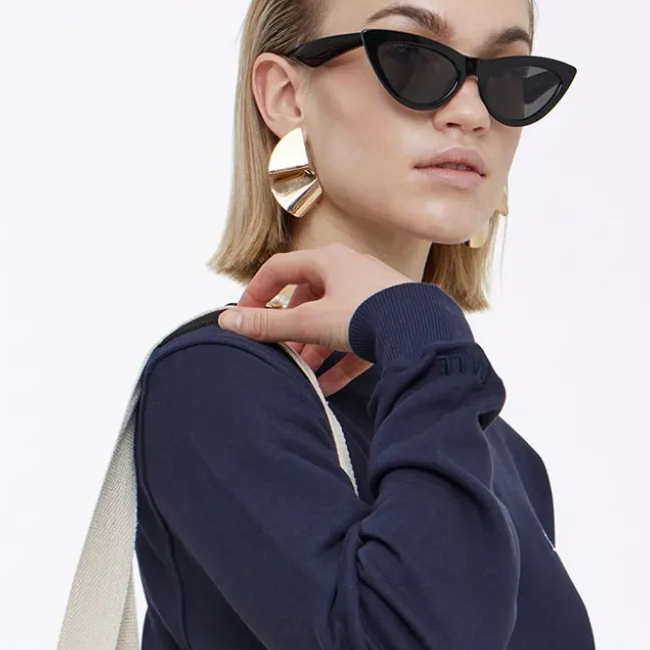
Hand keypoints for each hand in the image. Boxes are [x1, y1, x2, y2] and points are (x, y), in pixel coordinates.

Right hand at [218, 243, 410, 395]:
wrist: (422, 330)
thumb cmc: (367, 314)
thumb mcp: (309, 322)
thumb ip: (268, 325)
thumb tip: (228, 322)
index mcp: (329, 261)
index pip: (280, 269)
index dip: (257, 292)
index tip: (244, 317)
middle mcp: (351, 272)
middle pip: (308, 298)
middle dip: (291, 329)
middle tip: (279, 352)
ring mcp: (372, 296)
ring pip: (332, 323)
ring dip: (315, 349)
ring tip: (302, 373)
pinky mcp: (389, 322)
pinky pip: (357, 342)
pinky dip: (340, 363)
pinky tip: (328, 387)